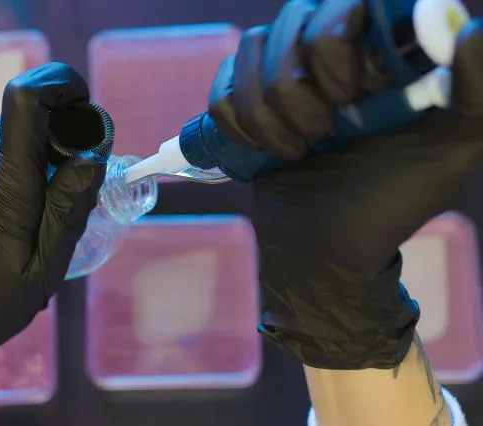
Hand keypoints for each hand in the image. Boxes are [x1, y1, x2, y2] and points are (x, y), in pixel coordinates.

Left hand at [0, 62, 106, 421]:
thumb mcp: (46, 264)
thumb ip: (71, 205)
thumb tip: (92, 153)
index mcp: (0, 187)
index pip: (25, 100)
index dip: (60, 84)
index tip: (83, 104)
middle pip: (23, 118)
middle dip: (56, 137)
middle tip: (63, 181)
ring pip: (3, 134)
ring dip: (28, 155)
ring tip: (27, 207)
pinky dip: (3, 163)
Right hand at [209, 0, 482, 368]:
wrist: (324, 250)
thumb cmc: (388, 204)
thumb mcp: (448, 153)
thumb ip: (475, 94)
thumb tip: (472, 30)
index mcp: (378, 56)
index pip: (346, 3)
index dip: (337, 42)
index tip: (349, 96)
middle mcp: (328, 58)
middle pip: (290, 22)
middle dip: (298, 90)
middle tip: (322, 134)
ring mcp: (282, 80)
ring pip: (250, 54)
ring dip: (267, 115)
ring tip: (294, 152)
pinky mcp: (245, 108)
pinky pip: (220, 92)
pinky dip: (238, 127)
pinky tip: (264, 152)